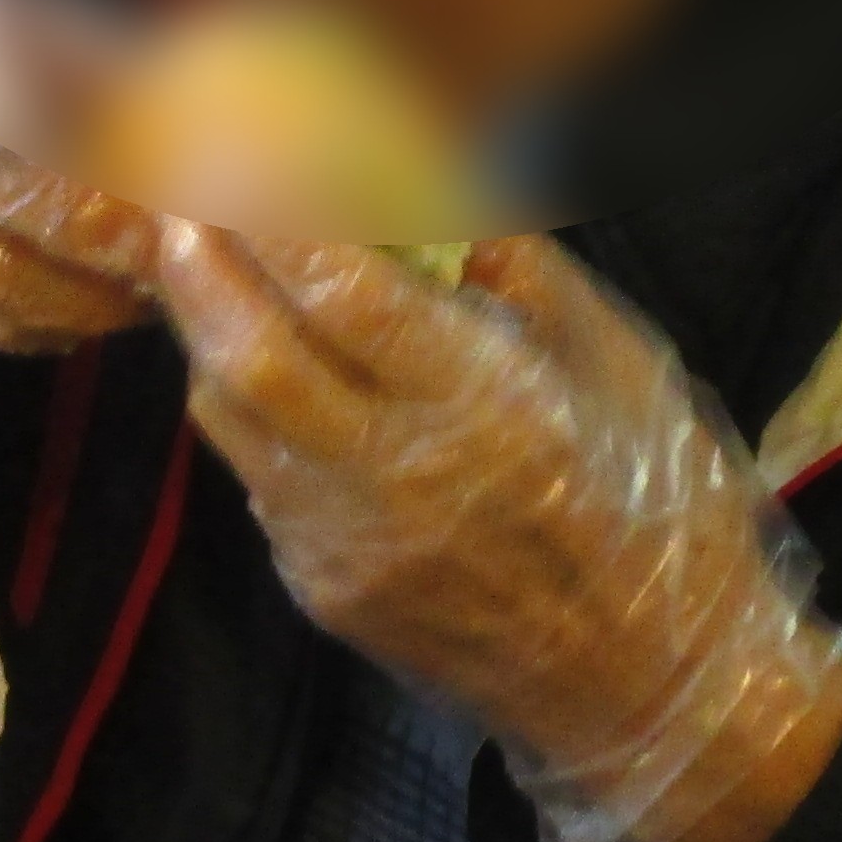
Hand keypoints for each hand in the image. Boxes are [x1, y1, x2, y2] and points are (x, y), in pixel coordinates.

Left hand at [154, 226, 841, 841]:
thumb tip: (447, 188)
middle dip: (203, 265)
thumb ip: (528, 278)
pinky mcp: (325, 592)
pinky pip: (259, 479)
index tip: (249, 146)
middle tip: (178, 194)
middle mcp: (397, 476)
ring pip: (235, 418)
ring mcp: (347, 543)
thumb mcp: (628, 371)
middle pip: (255, 354)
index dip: (282, 213)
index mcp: (487, 408)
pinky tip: (249, 360)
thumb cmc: (664, 513)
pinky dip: (241, 407)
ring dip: (203, 331)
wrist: (655, 695)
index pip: (347, 293)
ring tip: (193, 261)